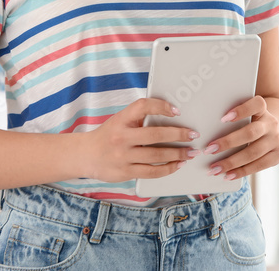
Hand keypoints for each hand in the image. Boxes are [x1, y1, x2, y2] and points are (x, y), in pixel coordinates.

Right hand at [75, 98, 200, 182]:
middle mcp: (121, 137)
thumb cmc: (108, 135)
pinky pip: (151, 172)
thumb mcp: (119, 120)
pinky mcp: (125, 172)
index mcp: (121, 119)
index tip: (177, 111)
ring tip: (191, 152)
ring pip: (157, 155)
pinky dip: (167, 168)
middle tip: (193, 135)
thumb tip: (170, 116)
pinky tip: (178, 165)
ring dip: (178, 154)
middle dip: (179, 135)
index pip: (142, 106)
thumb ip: (139, 118)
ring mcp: (123, 156)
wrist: (85, 155)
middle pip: (155, 134)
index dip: (161, 106)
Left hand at [202, 96, 278, 180]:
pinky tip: (228, 175)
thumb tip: (206, 129)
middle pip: (250, 132)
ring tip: (215, 168)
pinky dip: (241, 171)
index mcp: (262, 110)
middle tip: (209, 150)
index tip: (223, 118)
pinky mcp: (278, 156)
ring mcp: (276, 140)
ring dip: (231, 162)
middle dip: (228, 142)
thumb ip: (232, 119)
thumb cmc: (250, 123)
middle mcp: (271, 124)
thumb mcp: (246, 116)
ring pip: (253, 152)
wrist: (272, 132)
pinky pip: (259, 166)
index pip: (256, 104)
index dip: (241, 110)